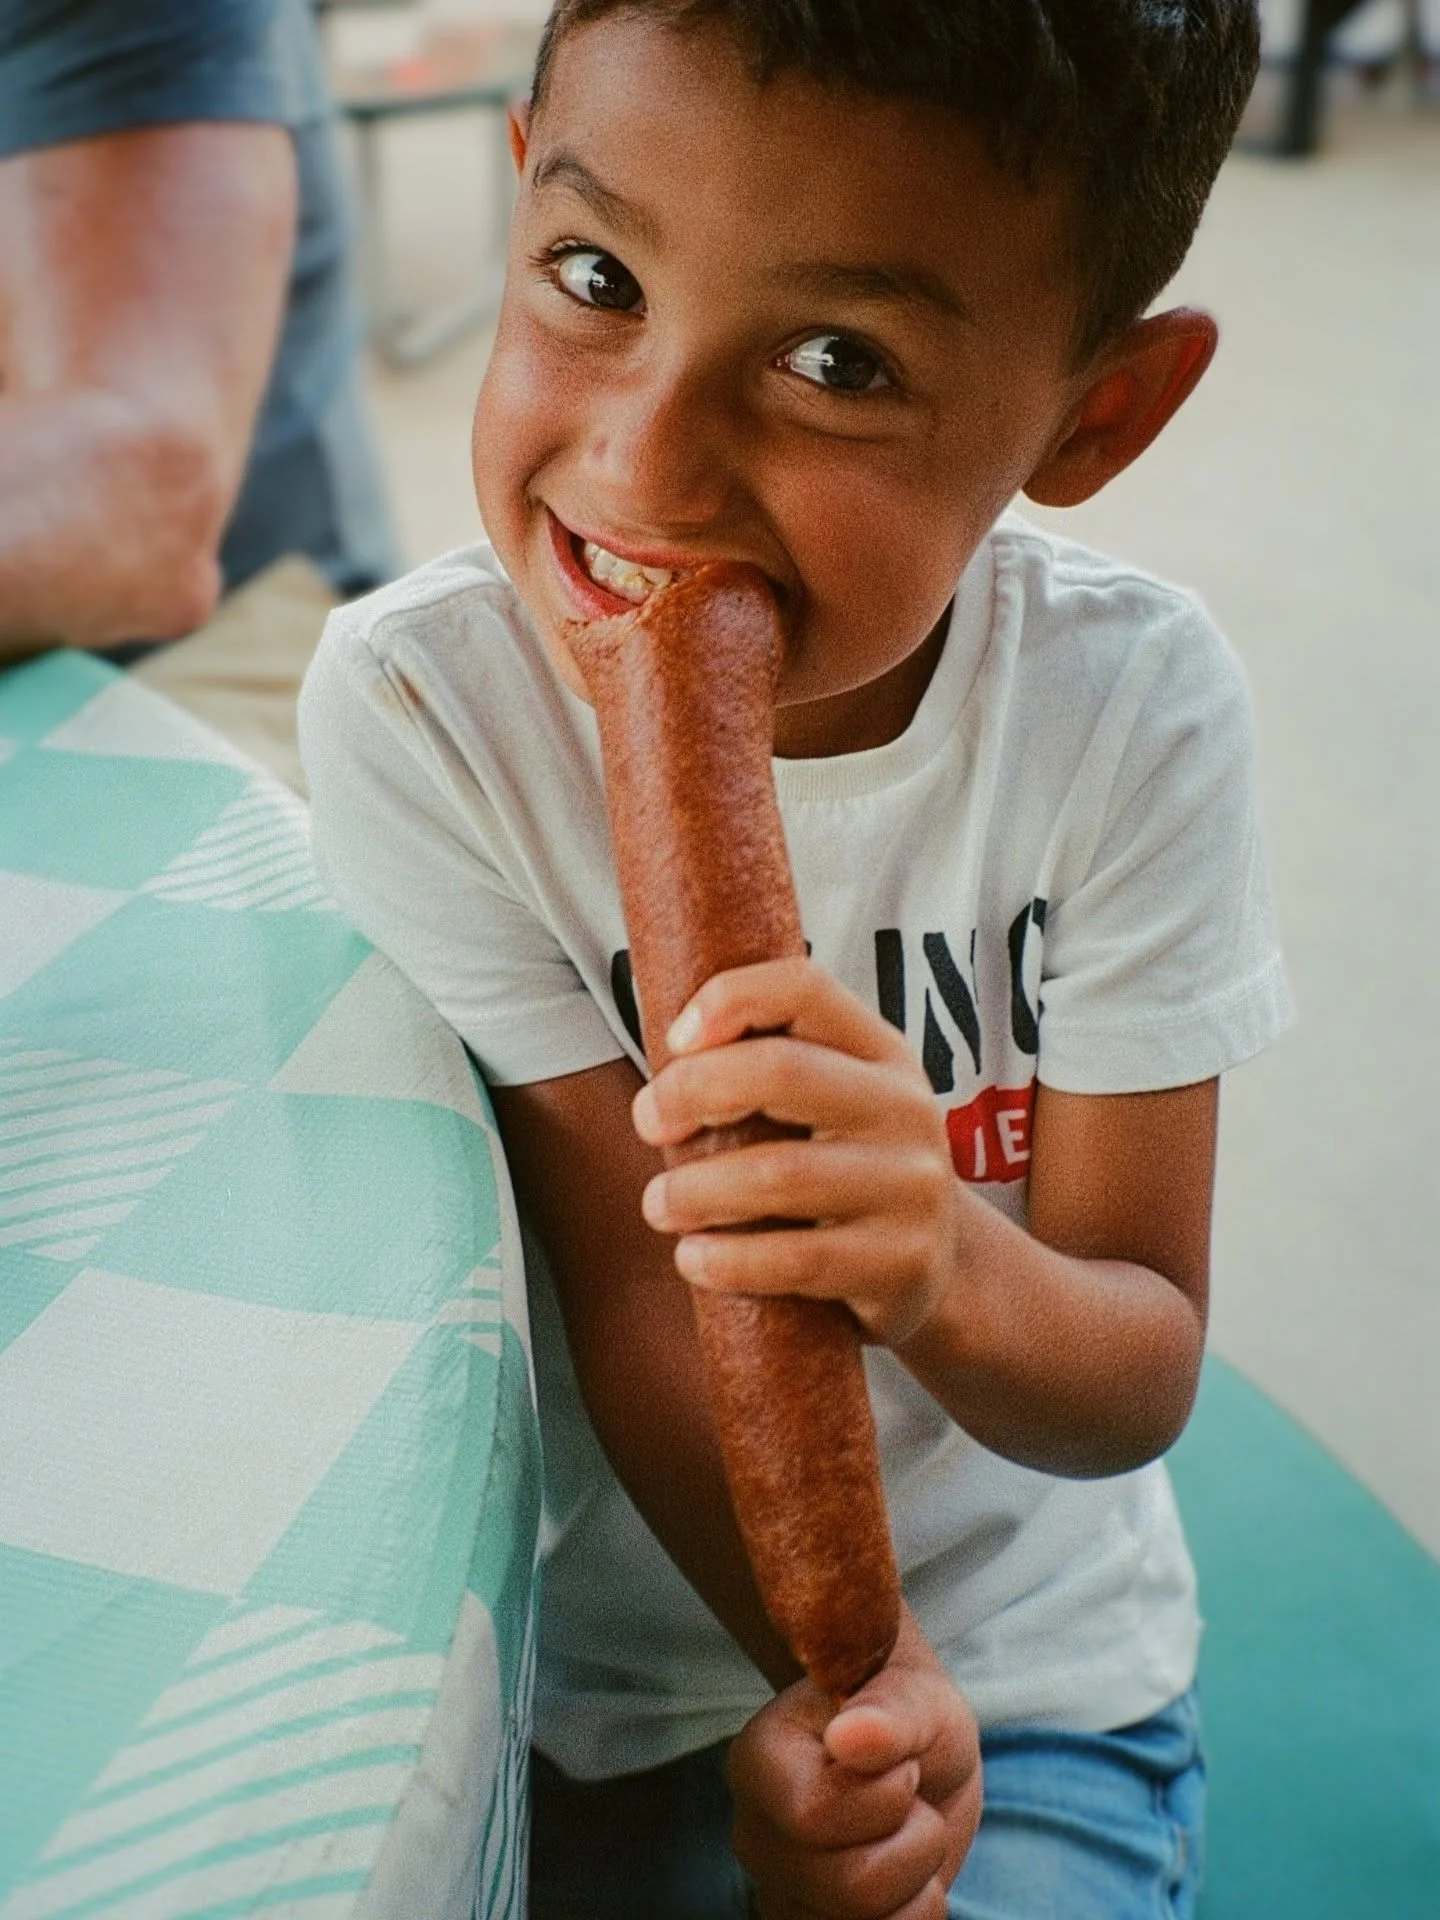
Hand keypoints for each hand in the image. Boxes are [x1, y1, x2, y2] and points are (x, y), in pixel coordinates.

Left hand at [632, 957, 962, 1346]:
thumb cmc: (847, 1172)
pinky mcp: (903, 1262)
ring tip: (660, 1205)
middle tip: (649, 1124)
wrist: (938, 1265)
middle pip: (783, 1071)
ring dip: (696, 1190)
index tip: (672, 1042)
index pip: (806, 989)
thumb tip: (665, 1055)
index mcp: (882, 1053)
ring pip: (780, 1174)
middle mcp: (905, 1109)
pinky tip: (693, 1259)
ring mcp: (911, 1187)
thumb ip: (768, 1069)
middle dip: (692, 1093)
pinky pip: (797, 1259)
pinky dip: (727, 1260)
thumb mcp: (833, 1104)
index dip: (729, 999)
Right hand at [727, 1610, 981, 1918]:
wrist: (914, 1754)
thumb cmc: (907, 1712)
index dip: (888, 1796)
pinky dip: (914, 1911)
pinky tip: (903, 1871)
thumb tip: (848, 1738)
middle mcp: (755, 1834)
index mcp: (759, 1760)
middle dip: (918, 1840)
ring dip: (920, 1876)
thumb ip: (888, 1710)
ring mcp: (778, 1890)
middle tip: (913, 1798)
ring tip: (906, 1831)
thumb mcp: (917, 1692)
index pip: (815, 1816)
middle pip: (854, 1886)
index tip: (902, 1759)